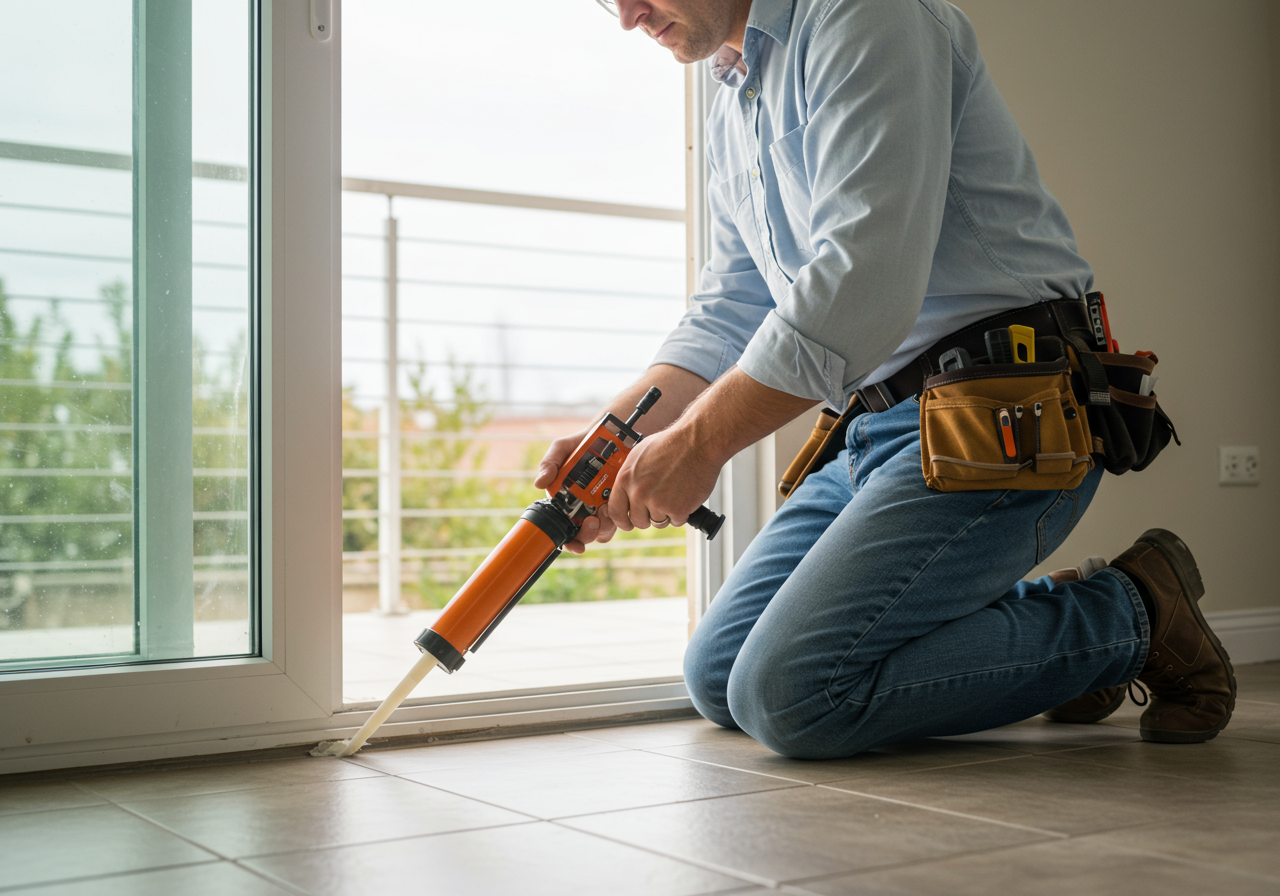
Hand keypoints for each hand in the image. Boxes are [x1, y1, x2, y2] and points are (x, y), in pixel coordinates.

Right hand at [533, 428, 618, 554]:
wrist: (608, 434)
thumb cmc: (580, 444)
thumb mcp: (562, 449)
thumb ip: (549, 463)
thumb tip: (539, 483)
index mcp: (565, 502)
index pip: (566, 532)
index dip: (570, 543)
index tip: (576, 545)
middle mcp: (583, 509)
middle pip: (586, 535)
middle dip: (589, 534)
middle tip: (592, 521)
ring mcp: (602, 506)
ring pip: (605, 529)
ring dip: (605, 525)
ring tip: (604, 509)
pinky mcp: (619, 500)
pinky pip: (620, 516)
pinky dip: (618, 513)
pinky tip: (614, 501)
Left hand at [605, 424, 720, 532]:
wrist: (697, 442)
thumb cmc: (672, 443)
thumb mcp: (640, 454)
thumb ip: (632, 475)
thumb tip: (628, 490)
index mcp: (626, 478)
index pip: (615, 510)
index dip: (622, 520)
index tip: (628, 523)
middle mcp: (638, 492)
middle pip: (638, 520)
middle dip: (648, 517)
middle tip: (659, 506)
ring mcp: (657, 502)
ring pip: (658, 522)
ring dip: (667, 513)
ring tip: (675, 493)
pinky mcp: (677, 509)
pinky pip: (676, 521)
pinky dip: (683, 512)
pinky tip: (685, 495)